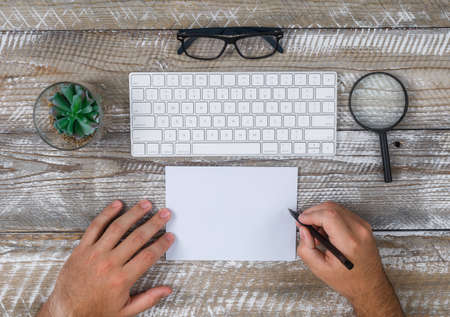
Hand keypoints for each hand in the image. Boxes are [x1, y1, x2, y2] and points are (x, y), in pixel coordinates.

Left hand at [37, 200, 173, 316]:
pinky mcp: (82, 249)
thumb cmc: (95, 311)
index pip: (148, 256)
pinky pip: (95, 226)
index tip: (170, 236)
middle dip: (154, 223)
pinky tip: (117, 205)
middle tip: (164, 213)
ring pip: (118, 228)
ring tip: (145, 204)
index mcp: (121, 279)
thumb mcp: (125, 311)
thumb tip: (167, 290)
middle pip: (137, 238)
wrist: (66, 313)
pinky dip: (107, 213)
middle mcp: (109, 264)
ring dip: (134, 213)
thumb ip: (148, 298)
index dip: (162, 244)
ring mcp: (95, 254)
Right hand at [297, 202, 403, 316]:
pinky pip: (342, 212)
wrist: (370, 286)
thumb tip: (304, 231)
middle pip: (331, 208)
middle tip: (305, 224)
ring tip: (316, 231)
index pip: (328, 215)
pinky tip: (326, 230)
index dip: (311, 215)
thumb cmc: (350, 281)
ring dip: (321, 214)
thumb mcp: (320, 269)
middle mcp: (359, 231)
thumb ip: (306, 249)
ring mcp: (363, 227)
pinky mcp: (363, 226)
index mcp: (349, 243)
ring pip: (336, 207)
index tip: (301, 220)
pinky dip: (330, 217)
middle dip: (313, 212)